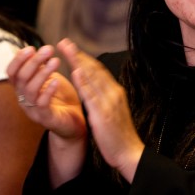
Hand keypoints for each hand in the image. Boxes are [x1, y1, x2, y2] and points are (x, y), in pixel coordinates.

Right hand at [7, 44, 85, 141]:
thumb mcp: (49, 79)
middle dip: (34, 61)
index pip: (11, 73)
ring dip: (43, 72)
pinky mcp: (46, 119)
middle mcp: (24, 100)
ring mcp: (33, 110)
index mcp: (22, 89)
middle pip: (21, 78)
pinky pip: (42, 104)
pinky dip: (48, 91)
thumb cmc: (61, 99)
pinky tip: (57, 80)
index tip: (31, 48)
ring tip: (56, 61)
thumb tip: (36, 49)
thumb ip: (41, 67)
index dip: (18, 60)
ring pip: (30, 90)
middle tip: (48, 49)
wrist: (74, 124)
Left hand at [58, 38, 144, 182]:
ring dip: (78, 62)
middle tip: (64, 42)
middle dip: (78, 55)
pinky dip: (84, 82)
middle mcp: (113, 93)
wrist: (130, 153)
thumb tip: (94, 89)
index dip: (84, 58)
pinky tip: (76, 72)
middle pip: (94, 69)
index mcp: (115, 93)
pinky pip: (92, 95)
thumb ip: (104, 99)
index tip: (72, 48)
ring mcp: (109, 103)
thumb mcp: (112, 112)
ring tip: (66, 50)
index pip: (98, 71)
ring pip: (93, 77)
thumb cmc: (119, 136)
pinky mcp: (103, 114)